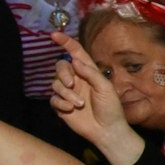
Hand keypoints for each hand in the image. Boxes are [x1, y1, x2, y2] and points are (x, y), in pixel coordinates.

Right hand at [48, 32, 144, 164]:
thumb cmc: (111, 108)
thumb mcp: (105, 88)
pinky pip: (53, 99)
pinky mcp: (61, 105)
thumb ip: (91, 73)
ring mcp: (68, 92)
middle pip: (61, 66)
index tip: (54, 34)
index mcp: (88, 72)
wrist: (106, 130)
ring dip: (66, 94)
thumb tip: (75, 60)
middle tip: (71, 84)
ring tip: (79, 104)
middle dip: (63, 73)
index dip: (66, 43)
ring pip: (55, 84)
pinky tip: (71, 110)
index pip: (75, 53)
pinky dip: (61, 103)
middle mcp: (77, 79)